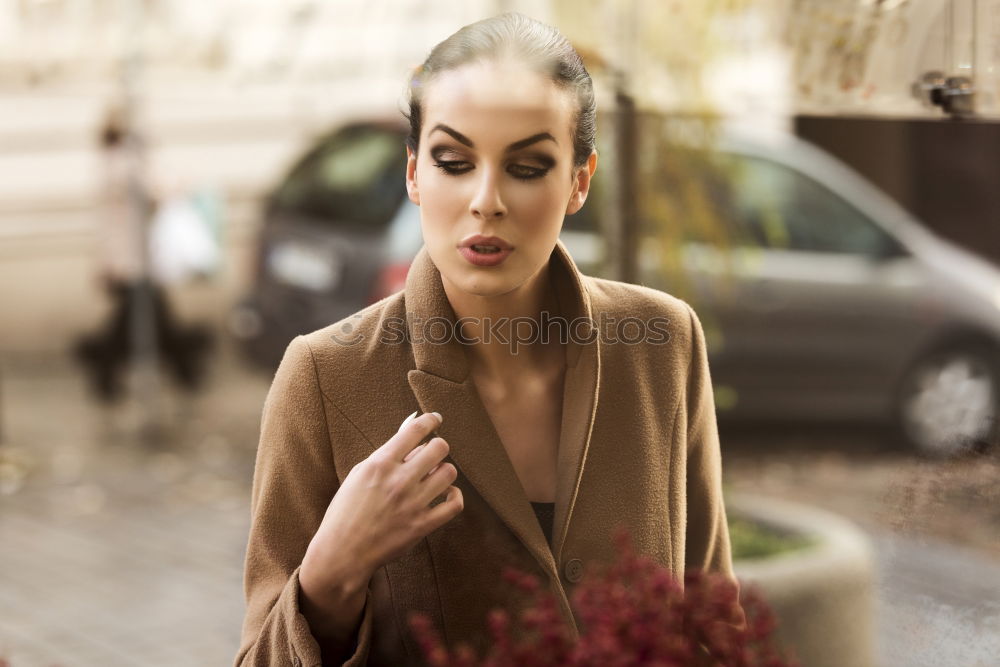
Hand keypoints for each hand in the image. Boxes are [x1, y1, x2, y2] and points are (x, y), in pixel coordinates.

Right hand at [300, 411, 462, 629]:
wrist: (343, 551)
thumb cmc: (347, 511)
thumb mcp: (359, 474)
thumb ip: (386, 455)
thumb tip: (410, 433)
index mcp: (380, 464)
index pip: (414, 430)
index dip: (430, 420)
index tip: (436, 419)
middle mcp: (399, 480)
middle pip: (439, 448)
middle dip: (439, 446)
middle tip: (434, 453)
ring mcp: (412, 503)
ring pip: (449, 473)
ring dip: (445, 471)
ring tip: (435, 476)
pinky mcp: (422, 525)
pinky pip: (454, 504)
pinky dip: (455, 496)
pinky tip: (447, 494)